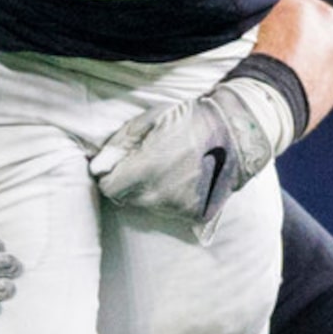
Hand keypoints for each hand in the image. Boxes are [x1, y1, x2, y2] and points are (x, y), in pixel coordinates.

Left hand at [89, 53, 308, 229]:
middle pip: (125, 198)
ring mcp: (178, 207)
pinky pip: (169, 210)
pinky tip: (182, 178)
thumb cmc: (189, 120)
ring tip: (168, 167)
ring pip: (146, 206)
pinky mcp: (194, 213)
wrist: (235, 132)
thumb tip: (97, 166)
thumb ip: (120, 144)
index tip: (121, 163)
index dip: (111, 174)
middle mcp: (160, 195)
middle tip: (147, 161)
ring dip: (148, 190)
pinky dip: (169, 198)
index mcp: (146, 170)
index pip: (108, 187)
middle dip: (128, 182)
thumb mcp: (151, 120)